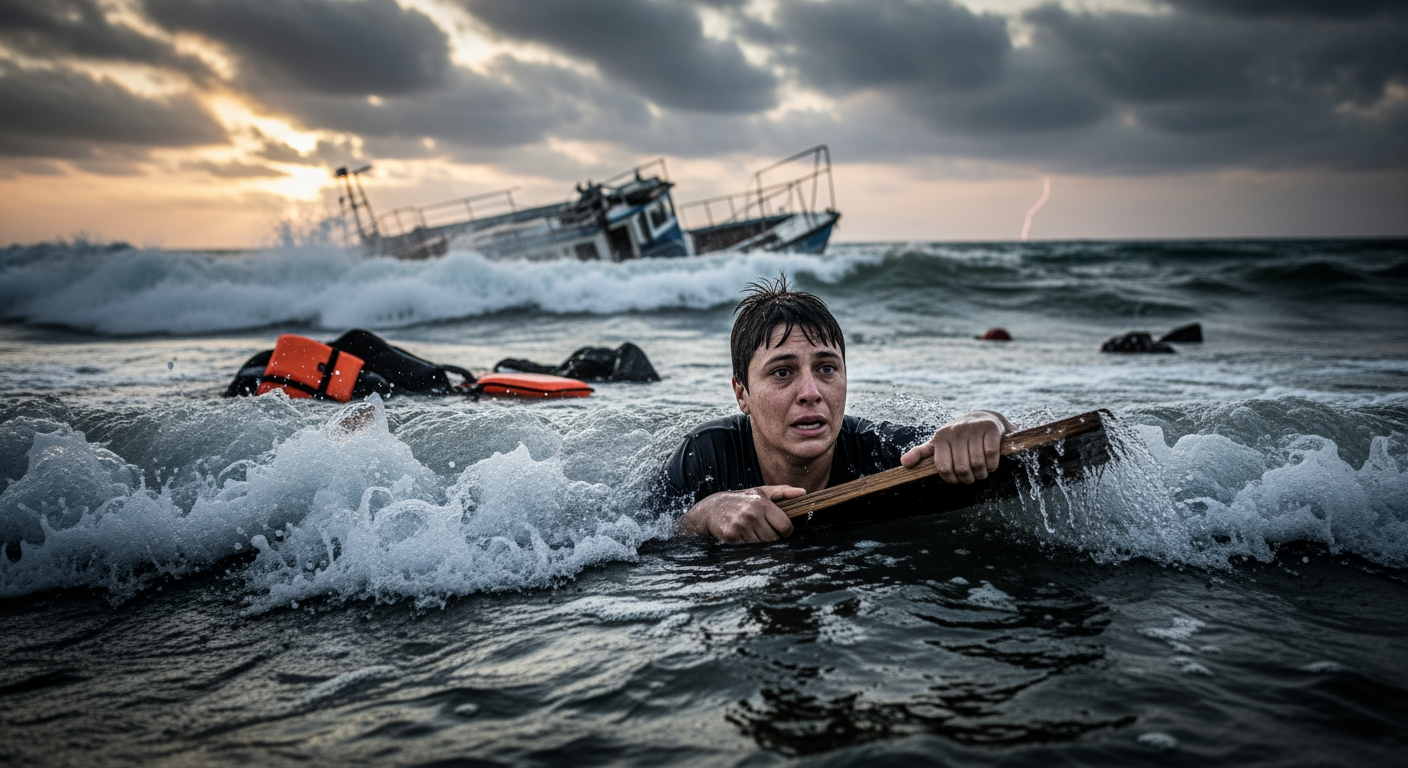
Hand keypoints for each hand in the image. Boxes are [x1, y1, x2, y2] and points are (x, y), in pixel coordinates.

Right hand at [677, 485, 804, 542]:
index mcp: (762, 502)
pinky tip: (740, 532)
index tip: (781, 530)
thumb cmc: (741, 499)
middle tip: (761, 527)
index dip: (786, 531)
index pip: (785, 526)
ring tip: (749, 528)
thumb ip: (783, 492)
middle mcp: (752, 513)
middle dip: (770, 535)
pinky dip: (746, 541)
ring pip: (761, 543)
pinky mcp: (731, 534)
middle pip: (773, 537)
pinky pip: (748, 546)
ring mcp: (741, 524)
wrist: (711, 508)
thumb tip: (804, 492)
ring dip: (757, 539)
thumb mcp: (761, 492)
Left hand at [900, 410, 1013, 483]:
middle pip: (962, 469)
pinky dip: (993, 464)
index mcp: (941, 436)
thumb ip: (921, 453)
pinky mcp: (990, 427)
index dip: (952, 479)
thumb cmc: (959, 436)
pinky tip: (991, 463)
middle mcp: (956, 430)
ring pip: (977, 464)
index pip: (944, 468)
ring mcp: (973, 428)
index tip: (957, 479)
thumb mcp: (939, 443)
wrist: (984, 418)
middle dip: (969, 479)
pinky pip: (991, 455)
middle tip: (972, 477)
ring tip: (982, 472)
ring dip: (982, 474)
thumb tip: (903, 463)